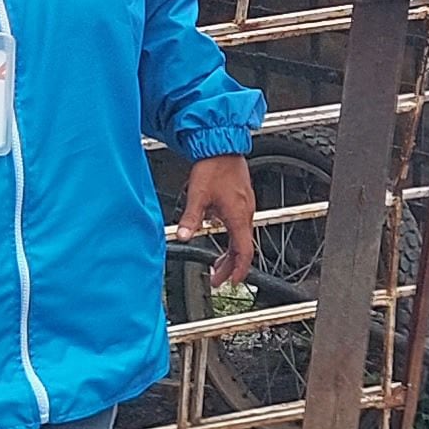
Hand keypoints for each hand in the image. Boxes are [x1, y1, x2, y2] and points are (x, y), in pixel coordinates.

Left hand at [176, 152, 257, 284]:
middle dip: (231, 266)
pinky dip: (232, 238)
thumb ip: (190, 219)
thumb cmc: (214, 167)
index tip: (232, 282)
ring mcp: (246, 206)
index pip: (244, 252)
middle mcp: (245, 213)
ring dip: (231, 253)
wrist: (223, 146)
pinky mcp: (242, 200)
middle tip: (218, 278)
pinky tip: (218, 233)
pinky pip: (241, 225)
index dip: (239, 270)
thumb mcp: (197, 195)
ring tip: (217, 263)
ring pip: (242, 237)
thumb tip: (182, 237)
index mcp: (237, 216)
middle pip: (243, 248)